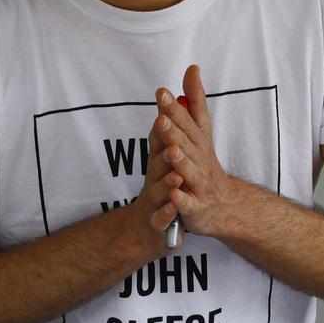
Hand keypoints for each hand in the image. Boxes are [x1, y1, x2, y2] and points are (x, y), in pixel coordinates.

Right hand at [127, 104, 180, 258]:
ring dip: (166, 181)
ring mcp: (154, 201)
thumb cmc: (161, 188)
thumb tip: (172, 94)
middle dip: (162, 141)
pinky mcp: (158, 223)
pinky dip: (168, 211)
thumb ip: (170, 127)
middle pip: (157, 158)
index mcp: (158, 162)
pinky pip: (163, 218)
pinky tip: (175, 205)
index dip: (163, 117)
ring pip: (159, 190)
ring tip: (176, 174)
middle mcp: (154, 178)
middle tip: (164, 123)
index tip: (165, 95)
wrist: (148, 229)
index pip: (159, 136)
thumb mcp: (164, 157)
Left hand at [157, 66, 258, 240]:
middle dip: (174, 131)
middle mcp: (201, 160)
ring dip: (182, 162)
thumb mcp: (201, 132)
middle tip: (161, 118)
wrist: (226, 206)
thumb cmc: (206, 165)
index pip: (186, 122)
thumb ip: (194, 102)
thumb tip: (192, 68)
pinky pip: (189, 204)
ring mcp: (200, 184)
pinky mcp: (197, 207)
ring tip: (171, 151)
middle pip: (187, 144)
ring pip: (191, 172)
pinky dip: (182, 199)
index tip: (161, 92)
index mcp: (198, 142)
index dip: (174, 108)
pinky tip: (174, 194)